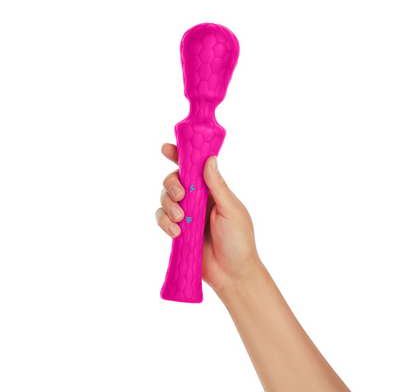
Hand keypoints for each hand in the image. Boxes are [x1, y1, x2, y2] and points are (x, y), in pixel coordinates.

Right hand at [155, 143, 261, 294]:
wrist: (232, 273)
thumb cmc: (239, 240)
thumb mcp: (231, 209)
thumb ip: (218, 186)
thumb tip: (210, 160)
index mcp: (211, 190)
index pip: (194, 168)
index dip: (180, 156)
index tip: (167, 148)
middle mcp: (196, 200)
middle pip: (174, 181)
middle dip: (172, 185)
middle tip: (181, 196)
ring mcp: (185, 215)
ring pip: (164, 199)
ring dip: (168, 205)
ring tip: (180, 220)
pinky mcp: (177, 231)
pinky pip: (162, 219)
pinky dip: (165, 223)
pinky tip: (176, 232)